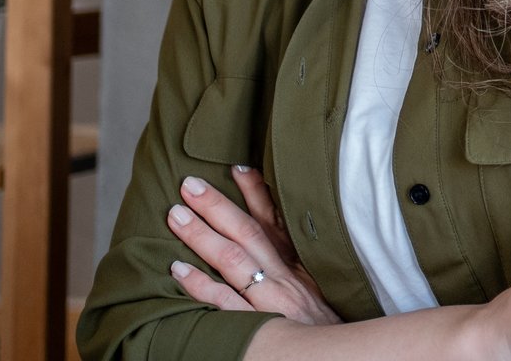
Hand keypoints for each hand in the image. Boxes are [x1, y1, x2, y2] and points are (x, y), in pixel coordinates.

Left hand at [167, 165, 342, 325]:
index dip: (256, 192)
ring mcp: (269, 300)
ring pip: (232, 261)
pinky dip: (201, 286)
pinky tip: (178, 271)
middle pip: (247, 232)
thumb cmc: (322, 324)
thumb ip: (294, 261)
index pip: (275, 220)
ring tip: (175, 215)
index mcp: (297, 264)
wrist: (336, 355)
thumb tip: (271, 233)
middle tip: (188, 184)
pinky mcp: (259, 325)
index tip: (235, 167)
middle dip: (217, 205)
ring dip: (202, 235)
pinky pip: (225, 303)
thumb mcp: (316, 285)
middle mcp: (283, 277)